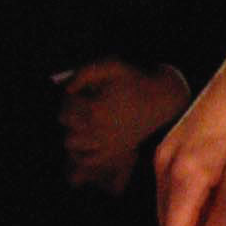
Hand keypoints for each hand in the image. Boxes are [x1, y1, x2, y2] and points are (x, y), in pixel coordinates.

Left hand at [56, 56, 186, 191]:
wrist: (160, 100)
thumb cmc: (134, 80)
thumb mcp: (110, 65)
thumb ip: (83, 73)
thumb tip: (67, 88)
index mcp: (95, 108)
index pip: (65, 105)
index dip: (69, 96)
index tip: (79, 91)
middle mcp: (98, 129)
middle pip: (65, 122)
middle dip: (69, 110)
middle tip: (80, 104)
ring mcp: (105, 143)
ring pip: (70, 142)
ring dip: (71, 129)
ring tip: (82, 121)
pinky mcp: (112, 152)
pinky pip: (86, 159)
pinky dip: (80, 151)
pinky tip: (86, 139)